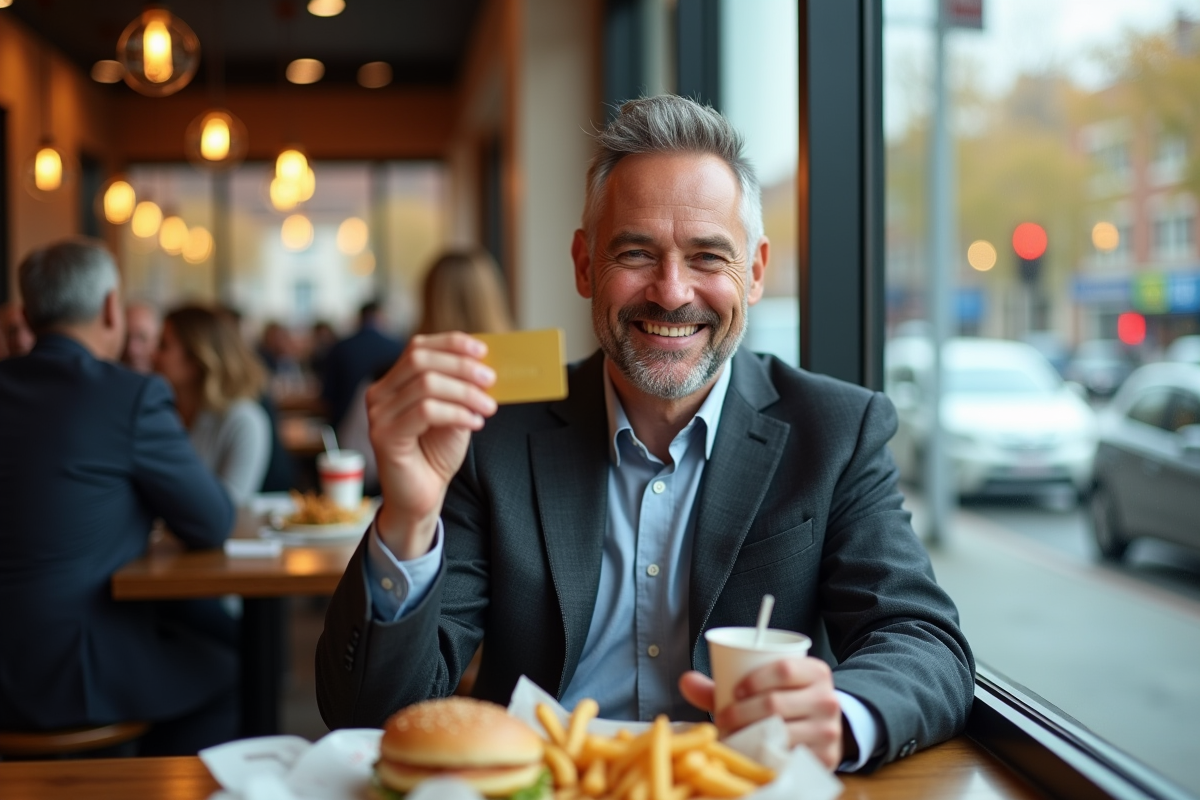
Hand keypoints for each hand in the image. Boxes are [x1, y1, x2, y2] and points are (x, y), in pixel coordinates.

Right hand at [366, 332, 496, 558]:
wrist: (421, 497)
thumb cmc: (436, 454)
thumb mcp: (454, 412)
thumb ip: (461, 389)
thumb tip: (485, 366)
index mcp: (393, 382)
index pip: (418, 347)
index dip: (451, 343)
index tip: (483, 350)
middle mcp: (379, 394)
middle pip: (420, 360)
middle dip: (461, 366)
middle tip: (491, 379)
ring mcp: (378, 414)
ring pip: (426, 384)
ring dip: (465, 393)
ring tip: (489, 407)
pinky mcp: (384, 435)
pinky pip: (426, 411)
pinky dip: (457, 412)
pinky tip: (475, 422)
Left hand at [679, 657, 843, 770]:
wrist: (821, 726)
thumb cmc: (786, 699)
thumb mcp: (765, 684)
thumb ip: (726, 680)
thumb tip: (686, 680)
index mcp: (815, 671)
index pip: (784, 668)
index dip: (754, 679)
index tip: (734, 691)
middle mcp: (827, 699)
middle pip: (776, 703)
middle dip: (741, 713)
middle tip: (722, 720)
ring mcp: (828, 731)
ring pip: (781, 732)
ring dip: (749, 736)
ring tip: (731, 735)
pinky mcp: (825, 757)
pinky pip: (790, 757)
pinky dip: (766, 756)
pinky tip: (752, 753)